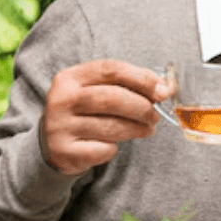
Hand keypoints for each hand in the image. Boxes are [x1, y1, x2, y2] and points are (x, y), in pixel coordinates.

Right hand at [41, 59, 171, 174]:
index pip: (110, 69)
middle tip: (155, 116)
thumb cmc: (86, 113)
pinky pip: (103, 149)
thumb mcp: (100, 91)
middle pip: (112, 98)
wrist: (52, 145)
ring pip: (110, 126)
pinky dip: (115, 148)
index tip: (162, 91)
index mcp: (70, 77)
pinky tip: (115, 144)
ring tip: (147, 128)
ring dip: (136, 128)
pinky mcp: (64, 151)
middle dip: (142, 107)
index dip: (141, 78)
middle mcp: (61, 99)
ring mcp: (60, 126)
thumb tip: (167, 87)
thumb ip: (130, 85)